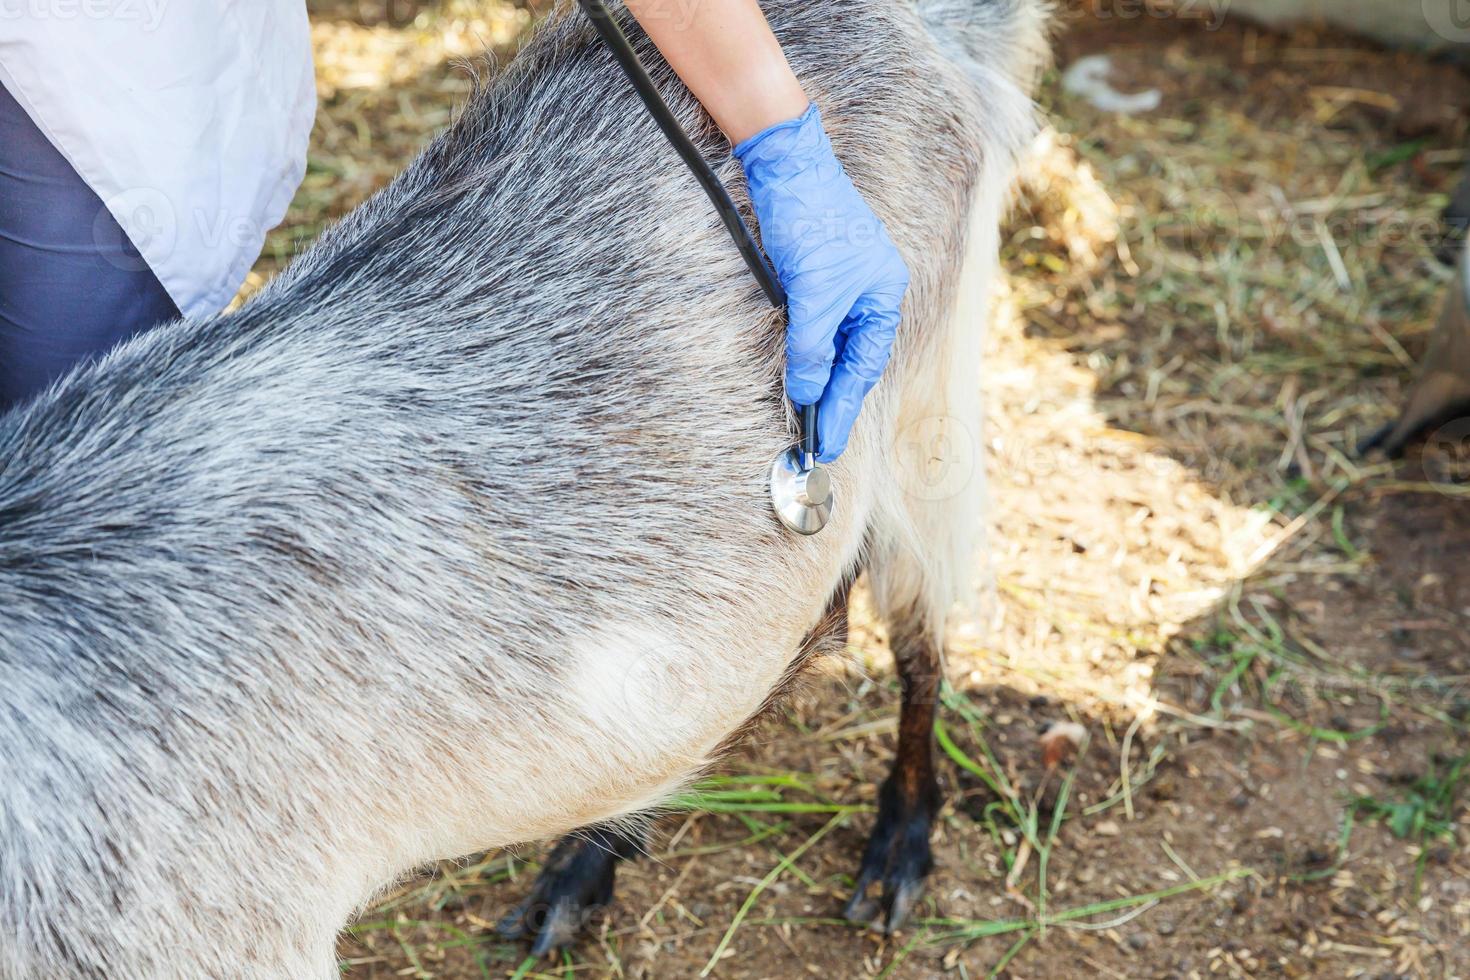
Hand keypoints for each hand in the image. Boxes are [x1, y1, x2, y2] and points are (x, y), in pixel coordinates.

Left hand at [734, 103, 908, 462]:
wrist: (784, 166)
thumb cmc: (810, 220)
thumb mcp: (812, 291)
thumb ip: (812, 345)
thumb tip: (808, 391)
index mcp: (883, 295)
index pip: (865, 365)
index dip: (845, 405)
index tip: (829, 443)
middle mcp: (868, 293)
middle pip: (853, 360)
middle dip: (835, 401)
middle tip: (818, 444)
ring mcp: (841, 285)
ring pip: (832, 346)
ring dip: (819, 380)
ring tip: (807, 420)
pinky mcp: (812, 277)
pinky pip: (815, 329)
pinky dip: (807, 354)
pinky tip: (798, 376)